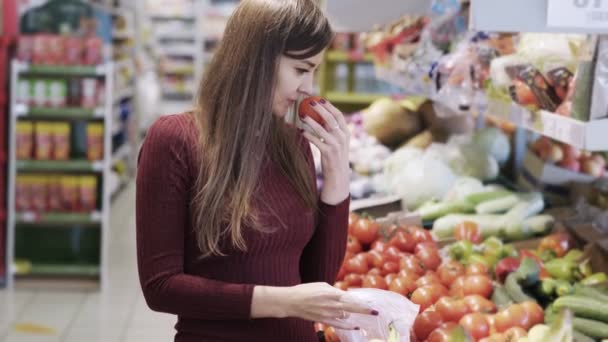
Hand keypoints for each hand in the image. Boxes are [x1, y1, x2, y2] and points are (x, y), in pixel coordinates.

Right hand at [251, 283, 376, 328]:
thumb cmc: (306, 290)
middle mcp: (332, 304)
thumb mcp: (322, 286)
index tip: (372, 302)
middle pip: (352, 307)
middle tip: (376, 312)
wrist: (291, 301)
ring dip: (355, 315)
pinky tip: (356, 326)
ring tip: (364, 315)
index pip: (351, 298)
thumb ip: (335, 291)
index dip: (362, 301)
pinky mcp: (323, 320)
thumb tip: (345, 297)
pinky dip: (348, 326)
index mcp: (332, 293)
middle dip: (365, 310)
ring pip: (346, 315)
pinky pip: (338, 325)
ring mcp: (328, 313)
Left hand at [300, 98, 349, 204]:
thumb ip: (332, 131)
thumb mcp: (338, 143)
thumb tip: (321, 117)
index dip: (329, 106)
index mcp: (346, 133)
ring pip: (321, 129)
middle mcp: (342, 138)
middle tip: (310, 102)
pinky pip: (316, 141)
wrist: (338, 176)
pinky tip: (301, 132)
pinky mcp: (328, 153)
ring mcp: (336, 145)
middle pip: (331, 119)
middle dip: (320, 109)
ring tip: (302, 115)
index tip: (320, 99)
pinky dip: (308, 135)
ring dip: (311, 121)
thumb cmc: (335, 158)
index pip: (338, 115)